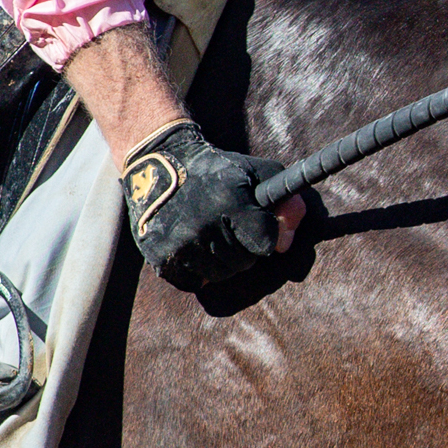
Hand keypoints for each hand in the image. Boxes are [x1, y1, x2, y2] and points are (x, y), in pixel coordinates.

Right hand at [122, 120, 301, 288]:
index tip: (256, 226)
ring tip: (213, 236)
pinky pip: (194, 283)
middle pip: (243, 263)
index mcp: (230, 203)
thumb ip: (286, 202)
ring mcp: (180, 244)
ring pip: (220, 275)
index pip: (264, 243)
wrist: (159, 164)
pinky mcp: (160, 256)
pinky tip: (194, 248)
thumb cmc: (217, 170)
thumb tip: (287, 242)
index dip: (265, 236)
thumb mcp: (257, 173)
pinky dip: (197, 271)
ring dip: (221, 261)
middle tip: (231, 228)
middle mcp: (204, 226)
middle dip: (244, 249)